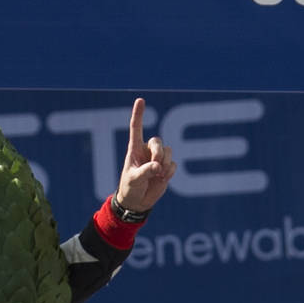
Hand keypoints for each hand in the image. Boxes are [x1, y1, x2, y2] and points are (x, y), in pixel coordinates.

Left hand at [112, 97, 173, 216]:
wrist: (137, 202)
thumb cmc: (130, 188)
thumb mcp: (134, 180)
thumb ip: (145, 171)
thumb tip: (158, 166)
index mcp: (134, 149)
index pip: (136, 128)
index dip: (138, 114)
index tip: (140, 100)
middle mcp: (147, 150)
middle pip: (158, 141)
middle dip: (158, 153)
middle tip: (155, 167)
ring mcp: (158, 158)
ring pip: (168, 151)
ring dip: (165, 163)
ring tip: (158, 174)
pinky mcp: (166, 167)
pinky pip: (173, 164)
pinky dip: (169, 172)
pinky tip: (162, 179)